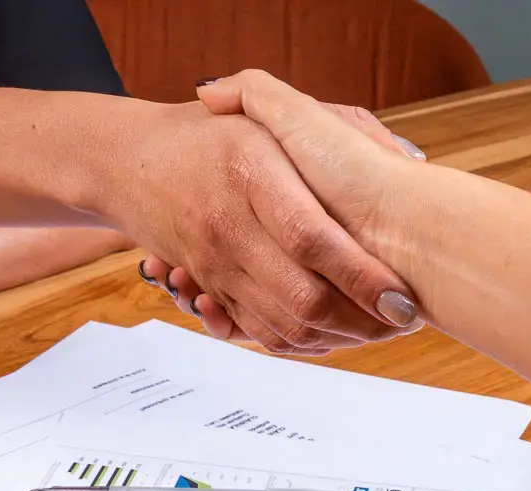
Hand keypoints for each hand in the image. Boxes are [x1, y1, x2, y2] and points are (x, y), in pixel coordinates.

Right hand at [105, 99, 417, 354]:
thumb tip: (402, 155)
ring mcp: (216, 263)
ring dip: (339, 336)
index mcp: (249, 170)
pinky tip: (335, 331)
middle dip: (361, 319)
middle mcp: (229, 224)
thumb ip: (329, 118)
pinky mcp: (212, 288)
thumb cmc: (208, 133)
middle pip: (300, 296)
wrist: (128, 161)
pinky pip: (258, 332)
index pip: (311, 237)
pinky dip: (301, 340)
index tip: (401, 295)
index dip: (359, 275)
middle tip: (403, 319)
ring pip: (283, 324)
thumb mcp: (261, 109)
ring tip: (381, 329)